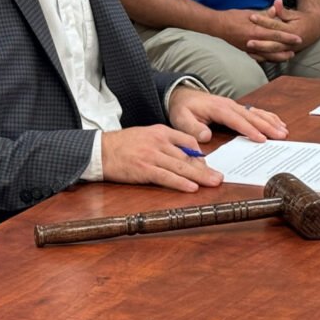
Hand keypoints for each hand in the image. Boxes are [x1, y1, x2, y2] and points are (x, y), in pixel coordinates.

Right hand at [101, 124, 223, 192]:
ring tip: (213, 183)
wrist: (100, 150)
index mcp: (161, 131)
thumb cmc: (122, 145)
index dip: (200, 155)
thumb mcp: (146, 135)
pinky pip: (166, 177)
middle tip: (219, 177)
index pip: (188, 141)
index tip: (207, 166)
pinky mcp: (144, 169)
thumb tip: (184, 156)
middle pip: (188, 157)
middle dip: (205, 169)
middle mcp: (159, 141)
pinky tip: (192, 188)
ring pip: (181, 167)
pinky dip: (181, 183)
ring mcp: (152, 155)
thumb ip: (164, 143)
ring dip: (200, 177)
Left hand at [168, 87, 288, 144]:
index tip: (261, 139)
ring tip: (283, 130)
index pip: (236, 120)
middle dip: (267, 126)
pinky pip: (255, 111)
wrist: (182, 95)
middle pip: (251, 116)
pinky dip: (268, 116)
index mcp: (218, 108)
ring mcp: (234, 105)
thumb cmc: (183, 109)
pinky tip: (278, 122)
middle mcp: (229, 105)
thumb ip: (192, 128)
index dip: (249, 129)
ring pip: (256, 113)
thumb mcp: (181, 119)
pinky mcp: (237, 108)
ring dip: (270, 121)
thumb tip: (206, 137)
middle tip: (281, 136)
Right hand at [213, 7, 301, 61]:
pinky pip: (258, 57)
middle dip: (286, 49)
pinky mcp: (245, 51)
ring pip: (267, 55)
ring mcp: (249, 48)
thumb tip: (276, 10)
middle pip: (274, 48)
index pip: (276, 35)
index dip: (288, 37)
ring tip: (288, 56)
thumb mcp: (250, 13)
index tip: (298, 39)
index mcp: (256, 31)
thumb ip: (264, 14)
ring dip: (278, 57)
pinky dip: (267, 59)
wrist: (217, 25)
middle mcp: (253, 42)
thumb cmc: (233, 17)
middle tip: (296, 50)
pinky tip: (272, 59)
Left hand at [248, 0, 319, 54]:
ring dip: (261, 52)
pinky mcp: (285, 54)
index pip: (275, 25)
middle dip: (260, 43)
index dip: (263, 21)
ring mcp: (288, 50)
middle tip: (248, 41)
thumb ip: (283, 10)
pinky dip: (263, 57)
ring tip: (248, 50)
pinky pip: (273, 58)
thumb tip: (277, 1)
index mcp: (292, 30)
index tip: (252, 17)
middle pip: (273, 43)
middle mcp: (291, 42)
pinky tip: (253, 56)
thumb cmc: (301, 20)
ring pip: (273, 53)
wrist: (314, 30)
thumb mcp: (293, 14)